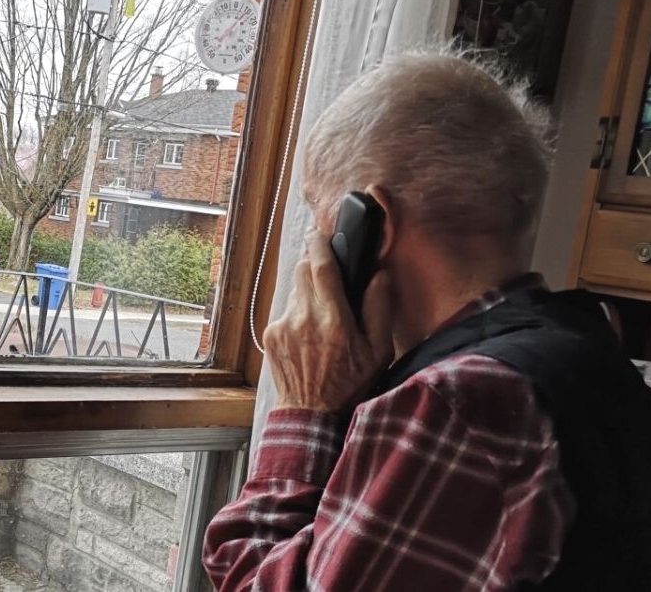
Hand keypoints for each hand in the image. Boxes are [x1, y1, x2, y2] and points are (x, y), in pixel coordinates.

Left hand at [263, 229, 393, 412]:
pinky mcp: (271, 335)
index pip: (321, 267)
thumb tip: (379, 276)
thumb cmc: (350, 386)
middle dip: (314, 265)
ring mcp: (283, 326)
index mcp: (333, 321)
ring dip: (308, 293)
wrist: (311, 416)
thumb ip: (379, 310)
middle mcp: (303, 319)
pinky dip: (298, 314)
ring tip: (323, 318)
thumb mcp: (378, 352)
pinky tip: (309, 336)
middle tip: (329, 277)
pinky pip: (285, 311)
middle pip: (302, 270)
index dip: (320, 243)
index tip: (321, 233)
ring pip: (294, 290)